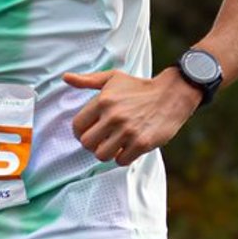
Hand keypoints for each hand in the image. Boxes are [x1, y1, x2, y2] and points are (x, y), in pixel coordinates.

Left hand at [64, 67, 201, 164]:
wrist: (172, 94)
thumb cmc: (139, 87)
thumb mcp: (113, 78)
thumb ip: (88, 80)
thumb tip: (66, 77)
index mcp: (103, 101)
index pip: (77, 126)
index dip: (80, 132)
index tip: (90, 132)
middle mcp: (113, 116)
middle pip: (87, 144)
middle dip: (93, 144)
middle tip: (103, 140)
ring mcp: (128, 131)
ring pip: (102, 155)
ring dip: (107, 153)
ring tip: (115, 145)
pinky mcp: (141, 143)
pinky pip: (121, 161)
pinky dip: (123, 157)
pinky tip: (129, 147)